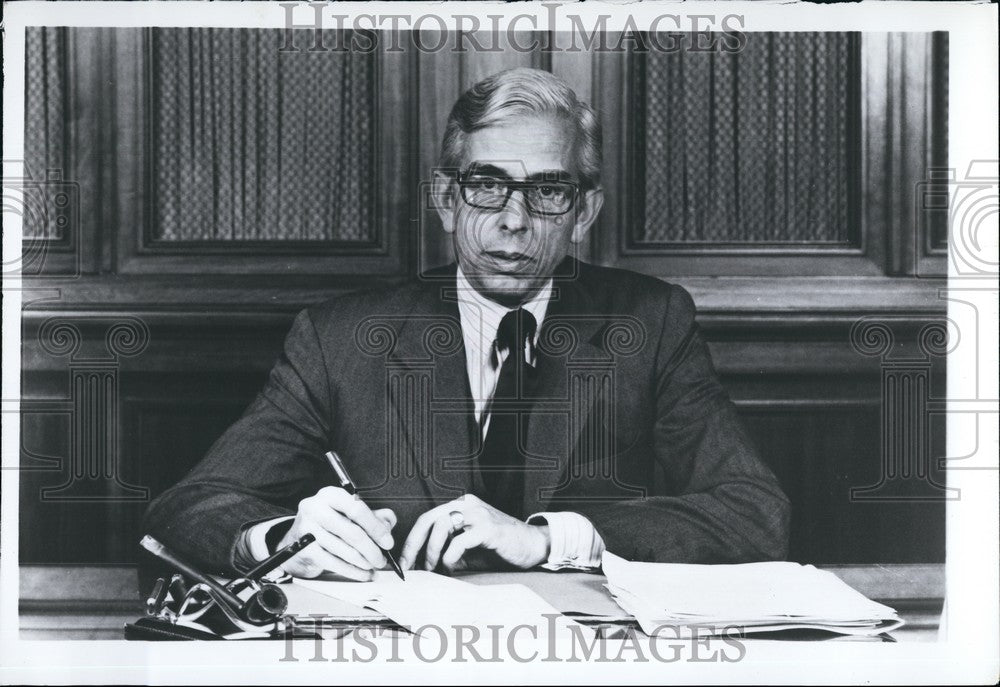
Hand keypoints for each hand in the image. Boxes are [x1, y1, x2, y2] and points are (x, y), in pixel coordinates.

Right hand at [277, 486, 396, 579]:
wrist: (296, 538)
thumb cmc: (328, 523)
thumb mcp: (348, 512)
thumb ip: (372, 515)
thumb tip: (389, 522)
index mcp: (330, 495)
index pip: (357, 509)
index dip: (376, 527)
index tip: (388, 542)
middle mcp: (316, 508)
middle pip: (352, 532)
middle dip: (371, 549)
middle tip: (382, 559)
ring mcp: (307, 529)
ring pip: (343, 550)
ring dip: (363, 562)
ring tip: (374, 566)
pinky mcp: (303, 549)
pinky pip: (333, 563)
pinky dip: (352, 571)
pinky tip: (363, 574)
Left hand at [399, 495, 549, 572]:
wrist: (534, 546)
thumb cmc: (501, 549)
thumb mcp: (468, 551)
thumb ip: (447, 553)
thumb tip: (421, 567)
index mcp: (461, 507)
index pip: (427, 519)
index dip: (412, 541)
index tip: (404, 562)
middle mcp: (467, 505)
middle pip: (429, 519)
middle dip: (414, 545)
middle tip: (409, 567)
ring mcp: (479, 514)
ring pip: (442, 526)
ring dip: (432, 551)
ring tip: (433, 568)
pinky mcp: (489, 528)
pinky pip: (460, 541)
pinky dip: (450, 557)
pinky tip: (452, 567)